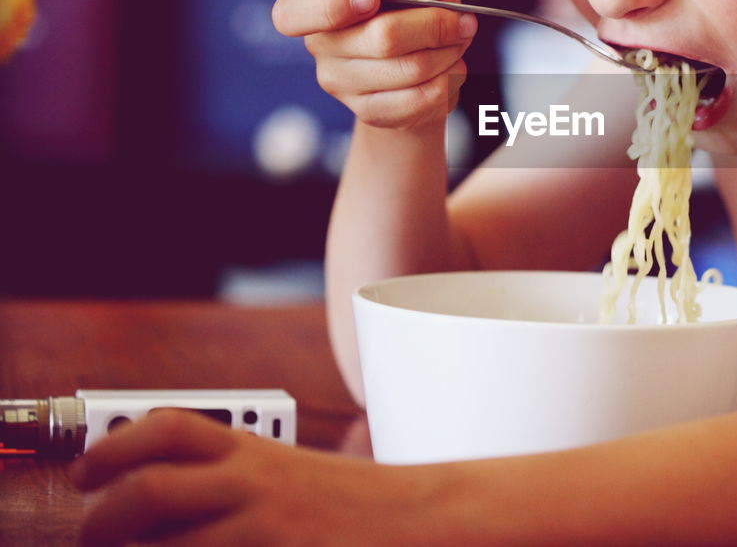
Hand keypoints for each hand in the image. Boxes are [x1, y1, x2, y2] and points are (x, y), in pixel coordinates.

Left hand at [72, 409, 442, 545]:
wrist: (423, 520)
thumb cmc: (356, 506)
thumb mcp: (293, 474)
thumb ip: (237, 477)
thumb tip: (167, 495)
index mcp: (256, 451)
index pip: (169, 429)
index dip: (113, 448)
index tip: (85, 474)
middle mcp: (255, 481)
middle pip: (149, 488)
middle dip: (102, 520)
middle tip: (91, 537)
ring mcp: (265, 526)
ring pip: (165, 546)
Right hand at [271, 0, 475, 131]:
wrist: (423, 51)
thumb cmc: (411, 3)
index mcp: (310, 2)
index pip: (292, 16)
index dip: (334, 8)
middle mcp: (318, 45)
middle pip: (382, 39)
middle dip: (434, 25)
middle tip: (458, 20)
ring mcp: (341, 84)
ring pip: (409, 69)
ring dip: (448, 52)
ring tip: (456, 41)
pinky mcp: (370, 112)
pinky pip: (419, 100)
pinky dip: (449, 80)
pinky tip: (450, 66)